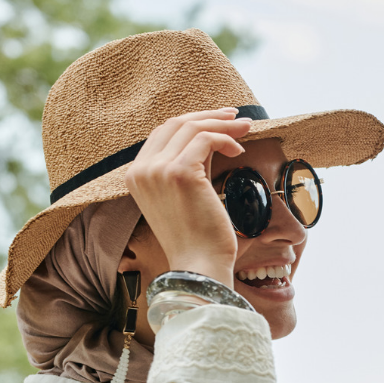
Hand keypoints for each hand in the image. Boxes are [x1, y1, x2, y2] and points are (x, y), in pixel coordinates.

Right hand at [125, 107, 251, 285]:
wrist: (199, 265)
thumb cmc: (197, 238)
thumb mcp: (185, 196)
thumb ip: (189, 167)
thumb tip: (213, 140)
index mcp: (136, 176)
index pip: (163, 133)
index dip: (193, 121)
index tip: (221, 120)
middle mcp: (141, 170)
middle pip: (175, 123)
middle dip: (210, 117)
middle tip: (237, 117)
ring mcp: (157, 170)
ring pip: (191, 128)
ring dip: (223, 125)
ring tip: (246, 129)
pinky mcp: (180, 173)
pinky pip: (206, 140)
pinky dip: (225, 139)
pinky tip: (238, 151)